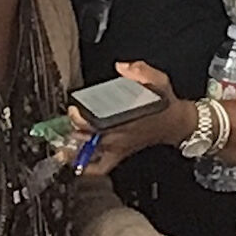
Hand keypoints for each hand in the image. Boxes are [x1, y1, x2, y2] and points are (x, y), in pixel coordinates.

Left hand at [68, 61, 196, 176]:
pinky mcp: (120, 155)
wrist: (175, 124)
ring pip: (90, 154)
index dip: (82, 117)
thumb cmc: (164, 103)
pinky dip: (87, 168)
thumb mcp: (158, 80)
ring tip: (61, 142)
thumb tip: (122, 67)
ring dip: (74, 149)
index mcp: (126, 119)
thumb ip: (141, 70)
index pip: (98, 123)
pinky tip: (75, 163)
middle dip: (74, 128)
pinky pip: (100, 168)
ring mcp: (119, 147)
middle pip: (88, 137)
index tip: (74, 108)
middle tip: (67, 118)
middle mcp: (120, 135)